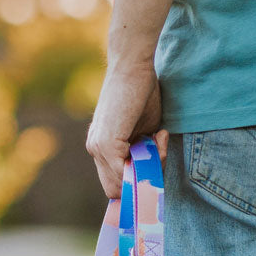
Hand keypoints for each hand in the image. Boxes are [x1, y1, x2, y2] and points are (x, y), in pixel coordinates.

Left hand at [87, 63, 168, 197]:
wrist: (134, 64)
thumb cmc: (142, 92)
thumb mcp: (145, 129)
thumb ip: (144, 151)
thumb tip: (151, 170)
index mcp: (101, 148)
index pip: (113, 183)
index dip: (135, 180)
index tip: (156, 159)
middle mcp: (95, 150)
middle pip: (115, 190)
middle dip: (143, 179)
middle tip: (161, 150)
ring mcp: (98, 148)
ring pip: (122, 183)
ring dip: (150, 167)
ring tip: (161, 139)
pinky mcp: (107, 144)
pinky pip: (126, 171)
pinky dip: (148, 160)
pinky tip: (158, 137)